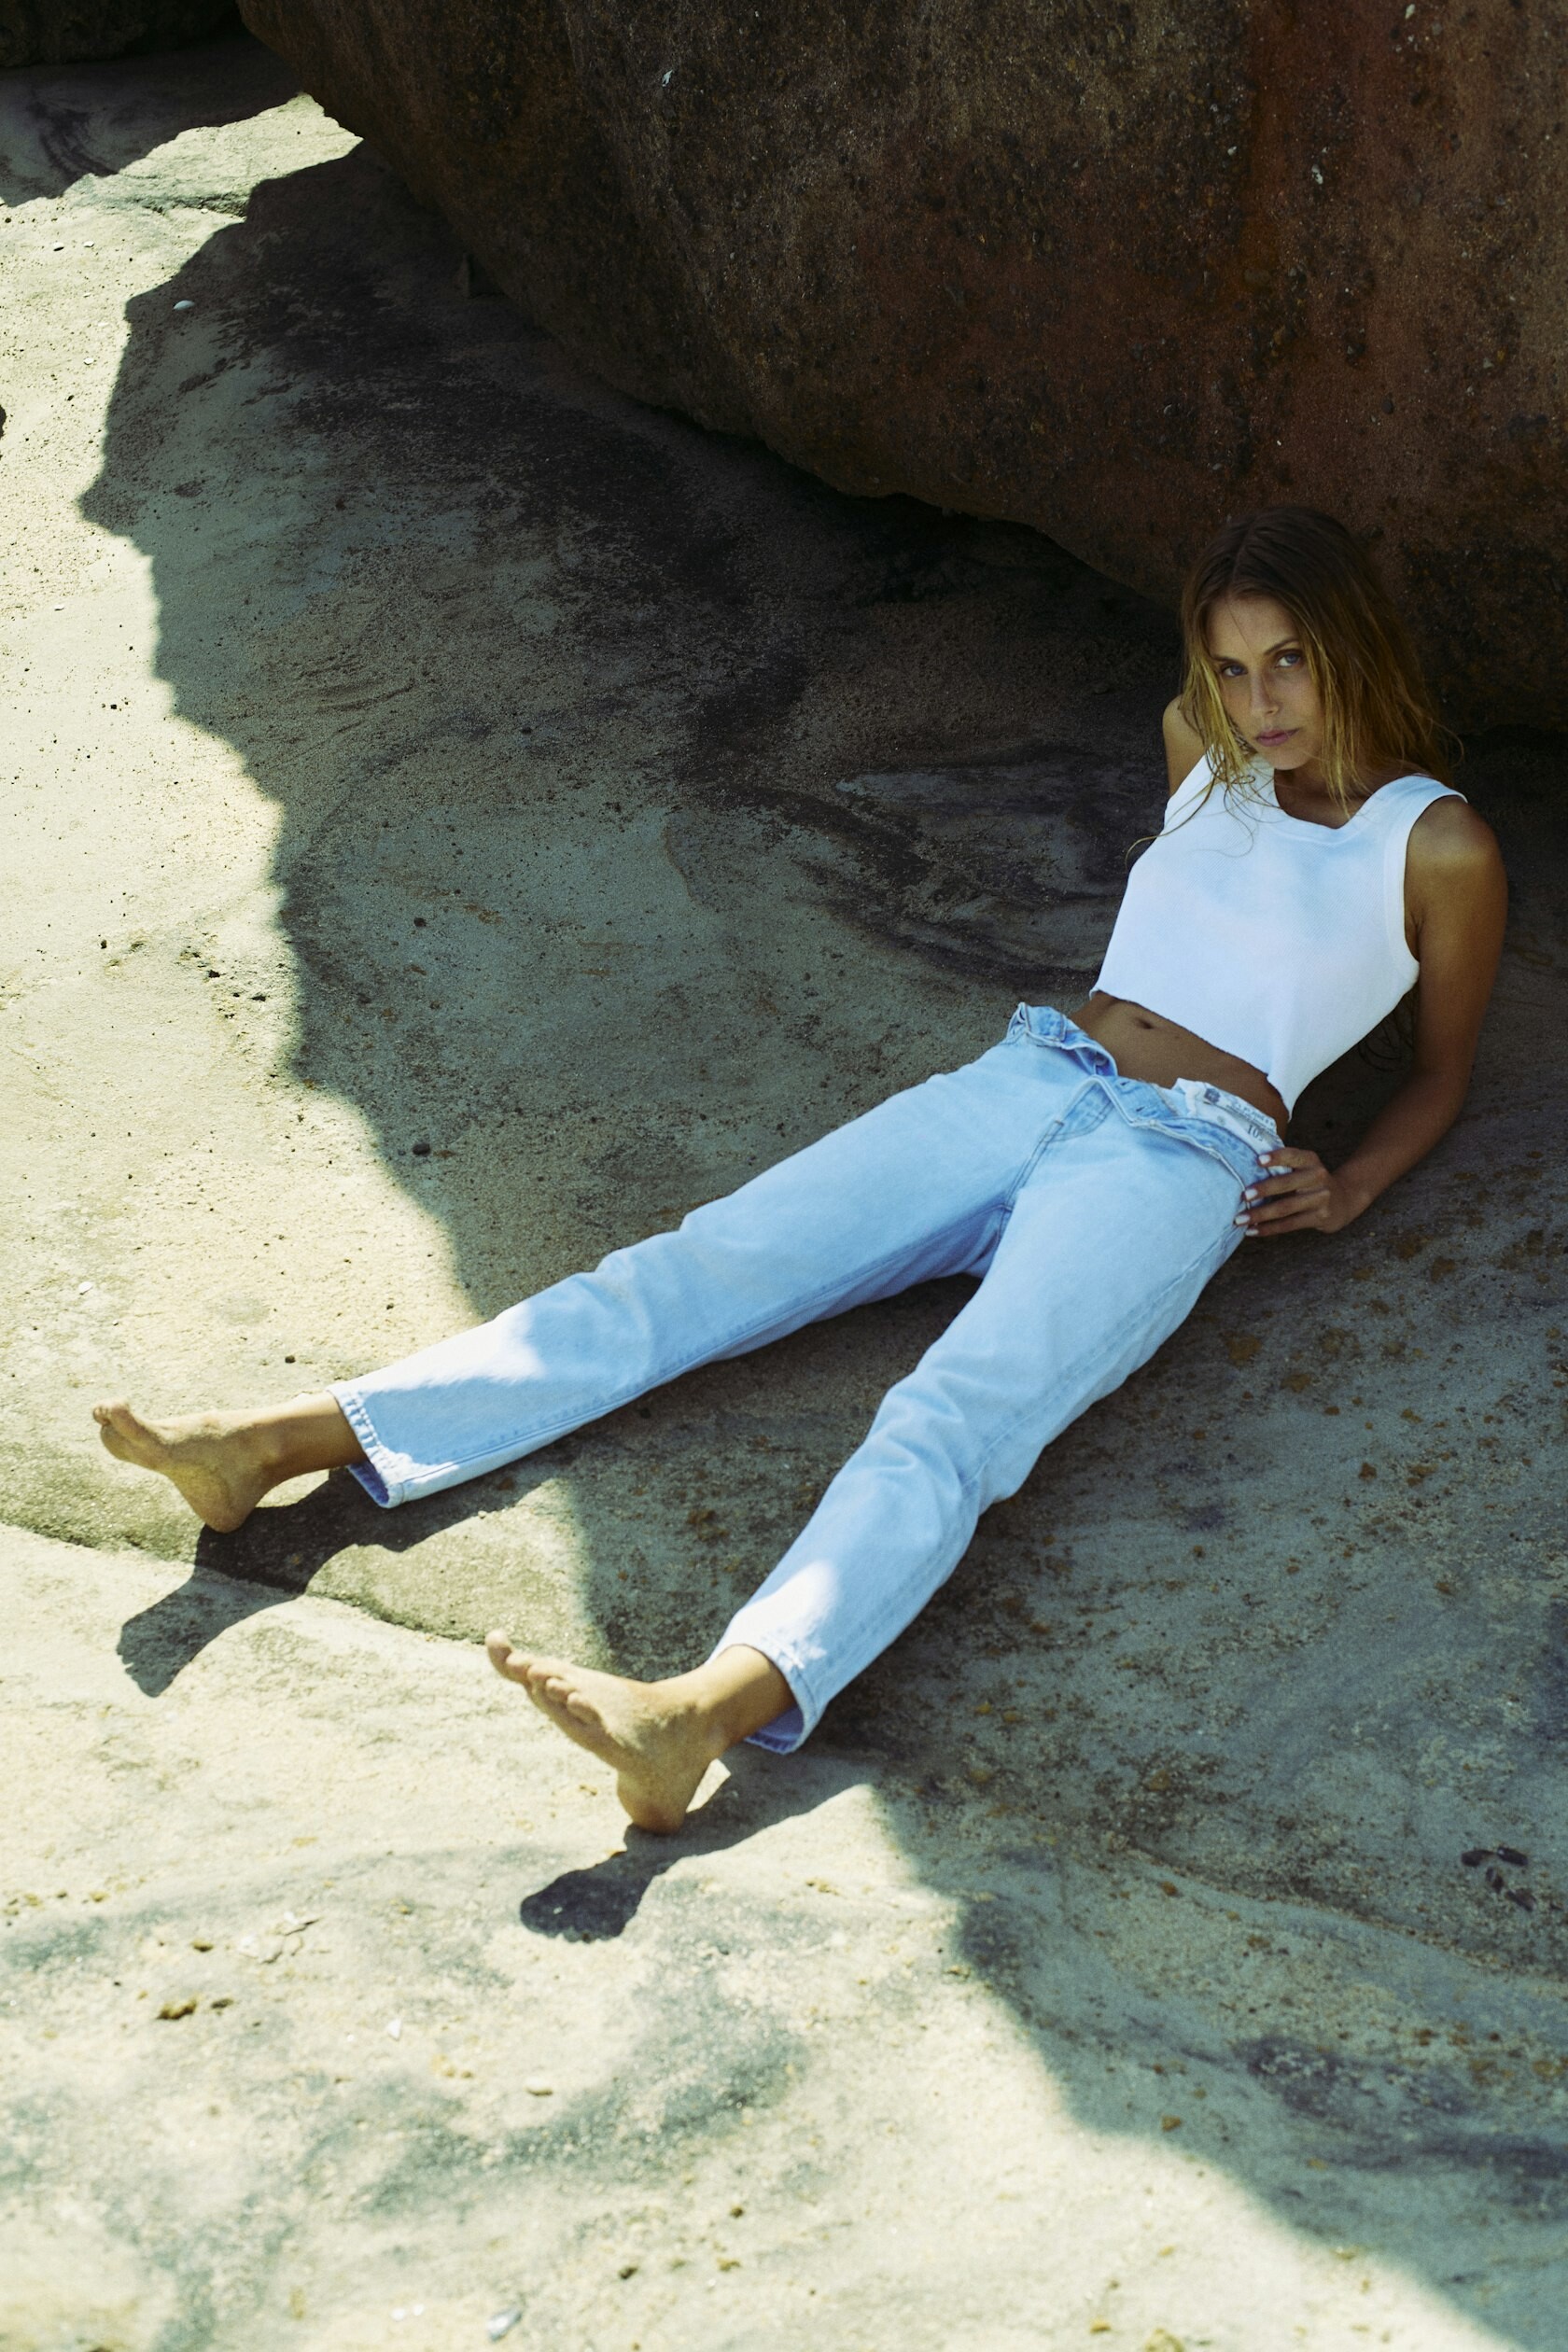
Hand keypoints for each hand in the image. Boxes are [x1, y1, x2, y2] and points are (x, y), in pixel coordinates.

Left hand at [1236, 1148, 1363, 1237]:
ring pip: (1285, 1207)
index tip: (1258, 1160)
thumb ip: (1284, 1166)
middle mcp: (1317, 1177)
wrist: (1344, 1200)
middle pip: (1286, 1184)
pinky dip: (1269, 1228)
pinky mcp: (1319, 1217)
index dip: (1277, 1157)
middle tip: (1243, 1196)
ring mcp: (1320, 1198)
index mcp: (1310, 1161)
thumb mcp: (1305, 1167)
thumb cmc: (1312, 1182)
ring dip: (1260, 1214)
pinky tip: (1252, 1231)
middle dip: (1263, 1190)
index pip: (1293, 1156)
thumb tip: (1244, 1171)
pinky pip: (1289, 1224)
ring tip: (1240, 1219)